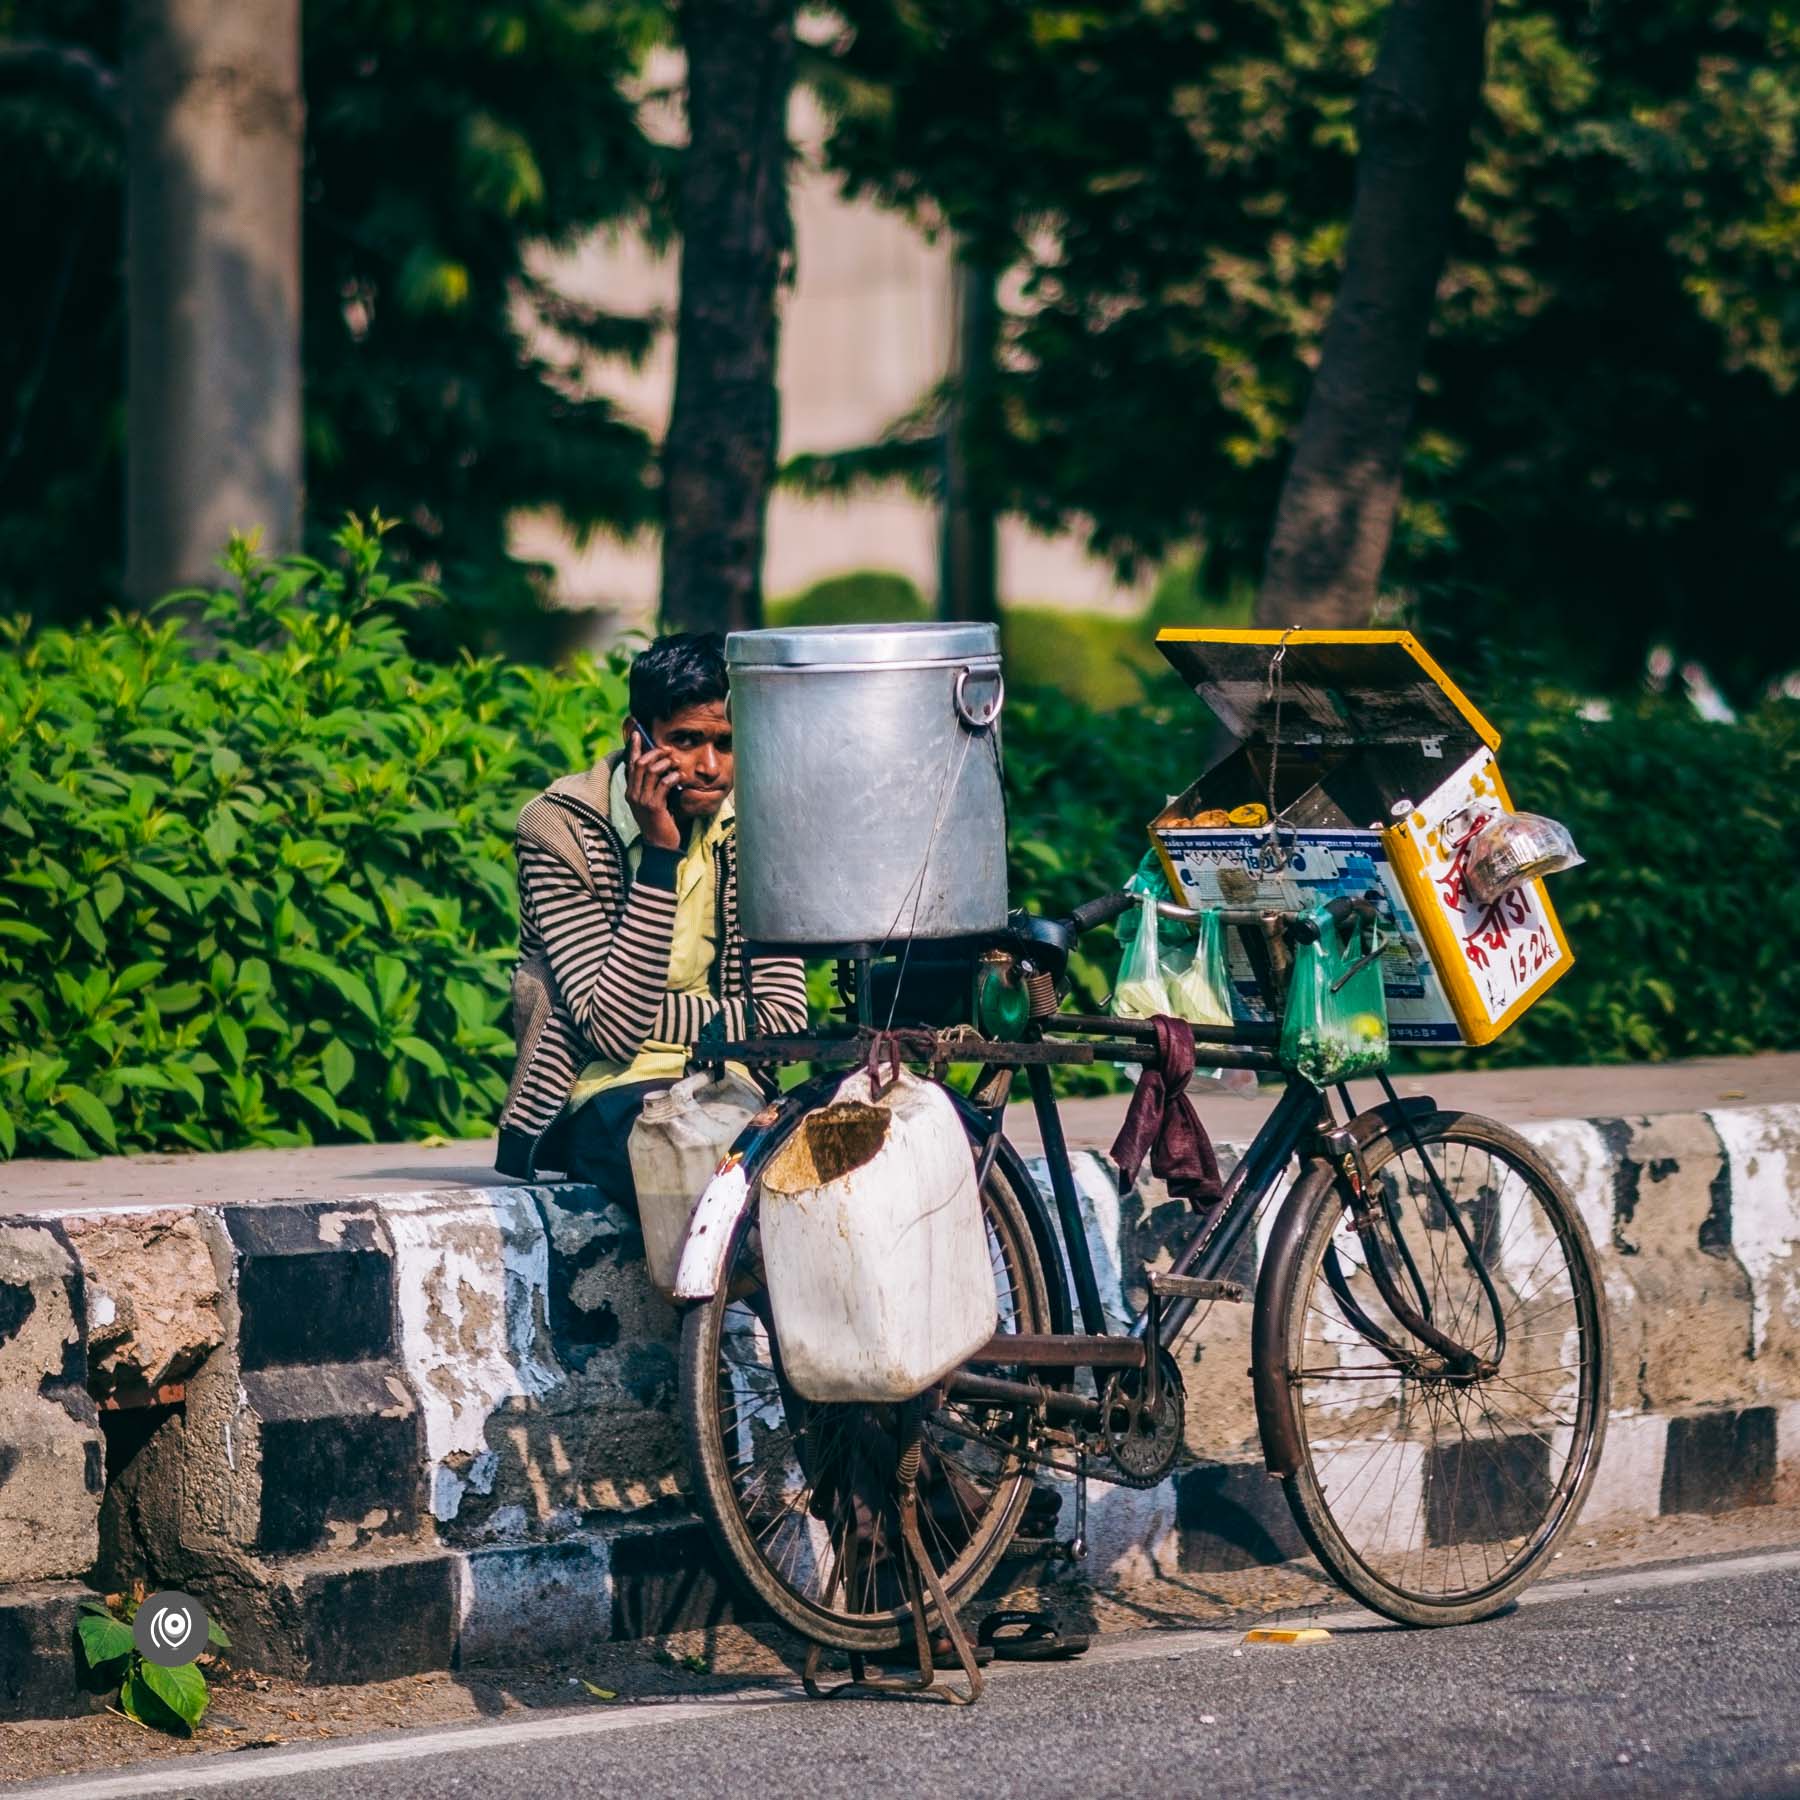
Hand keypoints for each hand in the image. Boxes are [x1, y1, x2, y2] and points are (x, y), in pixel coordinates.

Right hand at [625, 727, 681, 850]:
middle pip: (641, 764)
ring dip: (666, 763)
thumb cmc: (659, 821)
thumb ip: (653, 785)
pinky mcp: (654, 806)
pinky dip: (673, 777)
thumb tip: (662, 765)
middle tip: (669, 750)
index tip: (637, 734)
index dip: (634, 748)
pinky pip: (663, 784)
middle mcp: (633, 794)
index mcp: (630, 791)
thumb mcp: (653, 801)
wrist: (660, 845)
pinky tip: (680, 776)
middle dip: (655, 753)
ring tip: (676, 762)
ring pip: (651, 771)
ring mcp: (642, 800)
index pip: (630, 765)